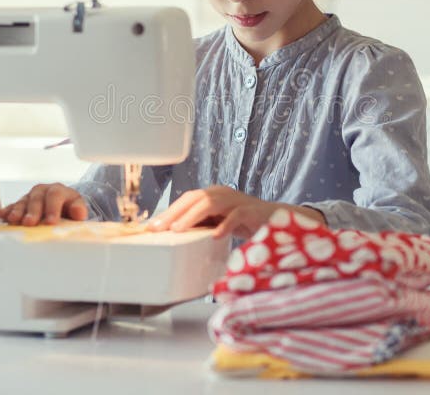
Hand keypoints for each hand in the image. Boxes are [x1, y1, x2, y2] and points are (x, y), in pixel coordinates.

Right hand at [0, 183, 87, 225]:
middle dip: (33, 211)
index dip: (53, 209)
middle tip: (30, 223)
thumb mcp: (78, 208)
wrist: (63, 205)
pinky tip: (1, 214)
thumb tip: (78, 213)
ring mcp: (31, 196)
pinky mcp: (22, 203)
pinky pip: (13, 205)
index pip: (56, 196)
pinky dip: (7, 210)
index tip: (51, 222)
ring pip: (23, 201)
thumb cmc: (70, 209)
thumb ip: (79, 210)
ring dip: (18, 211)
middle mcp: (44, 191)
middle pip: (37, 198)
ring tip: (13, 220)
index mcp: (60, 191)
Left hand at [148, 185, 324, 238]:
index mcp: (213, 194)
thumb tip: (175, 234)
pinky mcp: (251, 210)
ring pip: (210, 203)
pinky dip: (224, 225)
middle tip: (159, 228)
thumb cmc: (244, 223)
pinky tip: (215, 235)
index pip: (187, 198)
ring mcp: (237, 200)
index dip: (169, 210)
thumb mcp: (218, 223)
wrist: (276, 220)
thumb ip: (201, 224)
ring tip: (178, 230)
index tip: (153, 226)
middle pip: (194, 198)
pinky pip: (235, 215)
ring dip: (192, 216)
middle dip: (175, 213)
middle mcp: (222, 193)